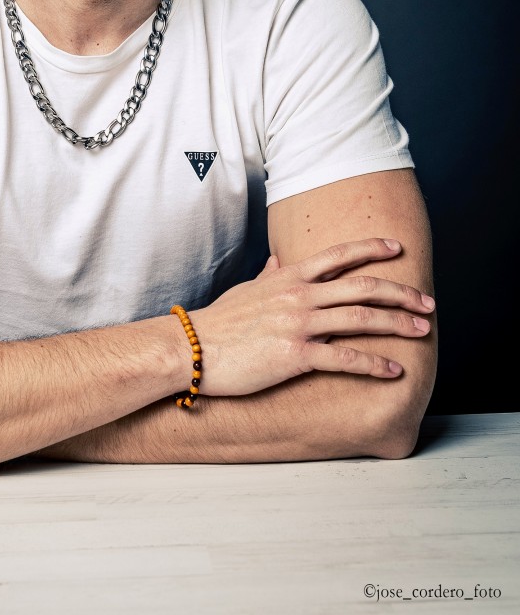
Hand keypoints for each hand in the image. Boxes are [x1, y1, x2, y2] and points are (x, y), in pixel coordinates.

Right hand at [190, 238, 434, 396]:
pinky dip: (373, 364)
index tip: (397, 248)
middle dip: (400, 292)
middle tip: (427, 302)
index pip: (338, 255)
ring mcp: (298, 324)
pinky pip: (344, 358)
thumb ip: (268, 276)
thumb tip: (278, 261)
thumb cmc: (218, 321)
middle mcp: (298, 296)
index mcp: (288, 277)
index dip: (371, 249)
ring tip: (421, 331)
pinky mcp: (295, 356)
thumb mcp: (245, 290)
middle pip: (361, 286)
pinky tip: (393, 370)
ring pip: (359, 319)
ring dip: (396, 324)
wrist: (192, 347)